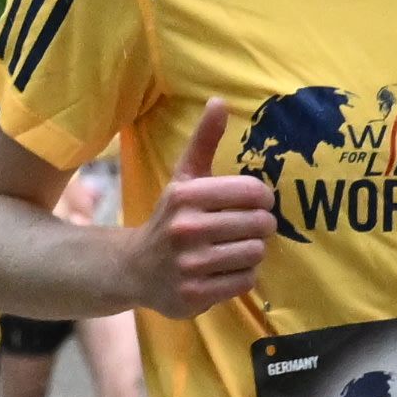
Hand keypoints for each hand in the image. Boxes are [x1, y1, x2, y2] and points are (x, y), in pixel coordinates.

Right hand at [134, 102, 274, 314]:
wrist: (132, 268)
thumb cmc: (169, 219)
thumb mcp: (183, 179)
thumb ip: (204, 141)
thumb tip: (220, 101)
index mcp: (185, 195)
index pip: (254, 192)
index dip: (263, 199)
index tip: (254, 203)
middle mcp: (185, 229)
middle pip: (260, 225)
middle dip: (260, 227)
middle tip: (246, 229)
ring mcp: (189, 265)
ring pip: (255, 254)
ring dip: (251, 252)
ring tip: (234, 249)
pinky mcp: (193, 295)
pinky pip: (245, 281)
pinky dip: (241, 277)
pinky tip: (224, 271)